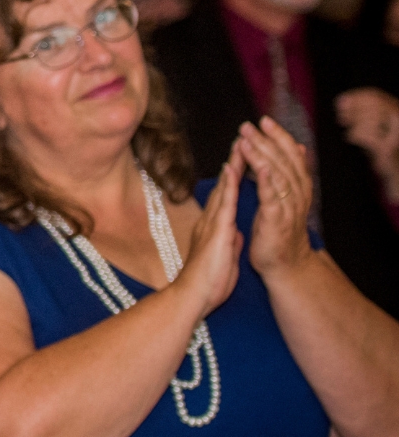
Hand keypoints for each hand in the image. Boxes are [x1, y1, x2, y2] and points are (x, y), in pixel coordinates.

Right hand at [175, 153, 242, 318]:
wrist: (193, 297)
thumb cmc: (207, 283)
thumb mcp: (224, 257)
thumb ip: (229, 242)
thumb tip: (235, 234)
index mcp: (214, 228)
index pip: (227, 196)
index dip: (234, 177)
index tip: (242, 158)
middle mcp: (210, 220)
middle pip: (225, 186)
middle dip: (234, 162)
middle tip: (243, 139)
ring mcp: (212, 223)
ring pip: (225, 188)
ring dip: (232, 166)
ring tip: (240, 144)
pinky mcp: (216, 230)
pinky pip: (225, 202)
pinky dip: (230, 184)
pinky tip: (234, 168)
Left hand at [237, 116, 313, 276]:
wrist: (283, 264)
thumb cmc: (277, 233)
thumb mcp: (282, 200)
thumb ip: (286, 176)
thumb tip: (295, 151)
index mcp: (295, 187)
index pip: (288, 155)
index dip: (277, 137)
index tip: (264, 120)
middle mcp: (295, 193)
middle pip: (283, 160)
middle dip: (267, 140)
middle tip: (251, 124)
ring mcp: (287, 205)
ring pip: (277, 173)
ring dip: (262, 154)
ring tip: (248, 138)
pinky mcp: (277, 219)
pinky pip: (272, 196)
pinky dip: (267, 179)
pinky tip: (259, 166)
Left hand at [336, 86, 398, 201]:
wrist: (398, 177)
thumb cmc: (383, 152)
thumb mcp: (375, 128)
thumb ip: (362, 113)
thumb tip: (341, 101)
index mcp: (398, 110)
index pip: (375, 95)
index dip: (354, 97)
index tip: (339, 103)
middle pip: (371, 104)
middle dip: (352, 110)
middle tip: (342, 119)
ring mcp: (398, 135)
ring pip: (369, 118)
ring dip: (354, 124)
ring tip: (349, 131)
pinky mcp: (389, 150)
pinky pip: (367, 135)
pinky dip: (354, 135)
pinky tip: (351, 139)